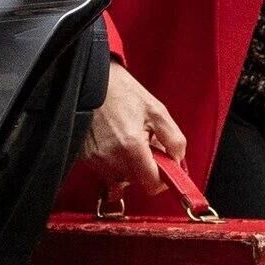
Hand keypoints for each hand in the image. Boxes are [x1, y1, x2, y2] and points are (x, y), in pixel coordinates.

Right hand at [78, 62, 184, 195]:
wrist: (91, 79)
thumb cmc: (122, 91)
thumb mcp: (157, 111)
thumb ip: (174, 140)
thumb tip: (179, 161)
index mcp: (131, 147)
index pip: (151, 185)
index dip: (163, 179)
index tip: (165, 167)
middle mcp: (111, 158)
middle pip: (136, 182)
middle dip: (146, 168)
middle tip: (147, 145)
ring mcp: (96, 159)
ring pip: (121, 179)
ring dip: (129, 166)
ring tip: (128, 140)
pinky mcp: (85, 157)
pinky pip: (106, 170)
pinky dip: (115, 161)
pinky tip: (115, 141)